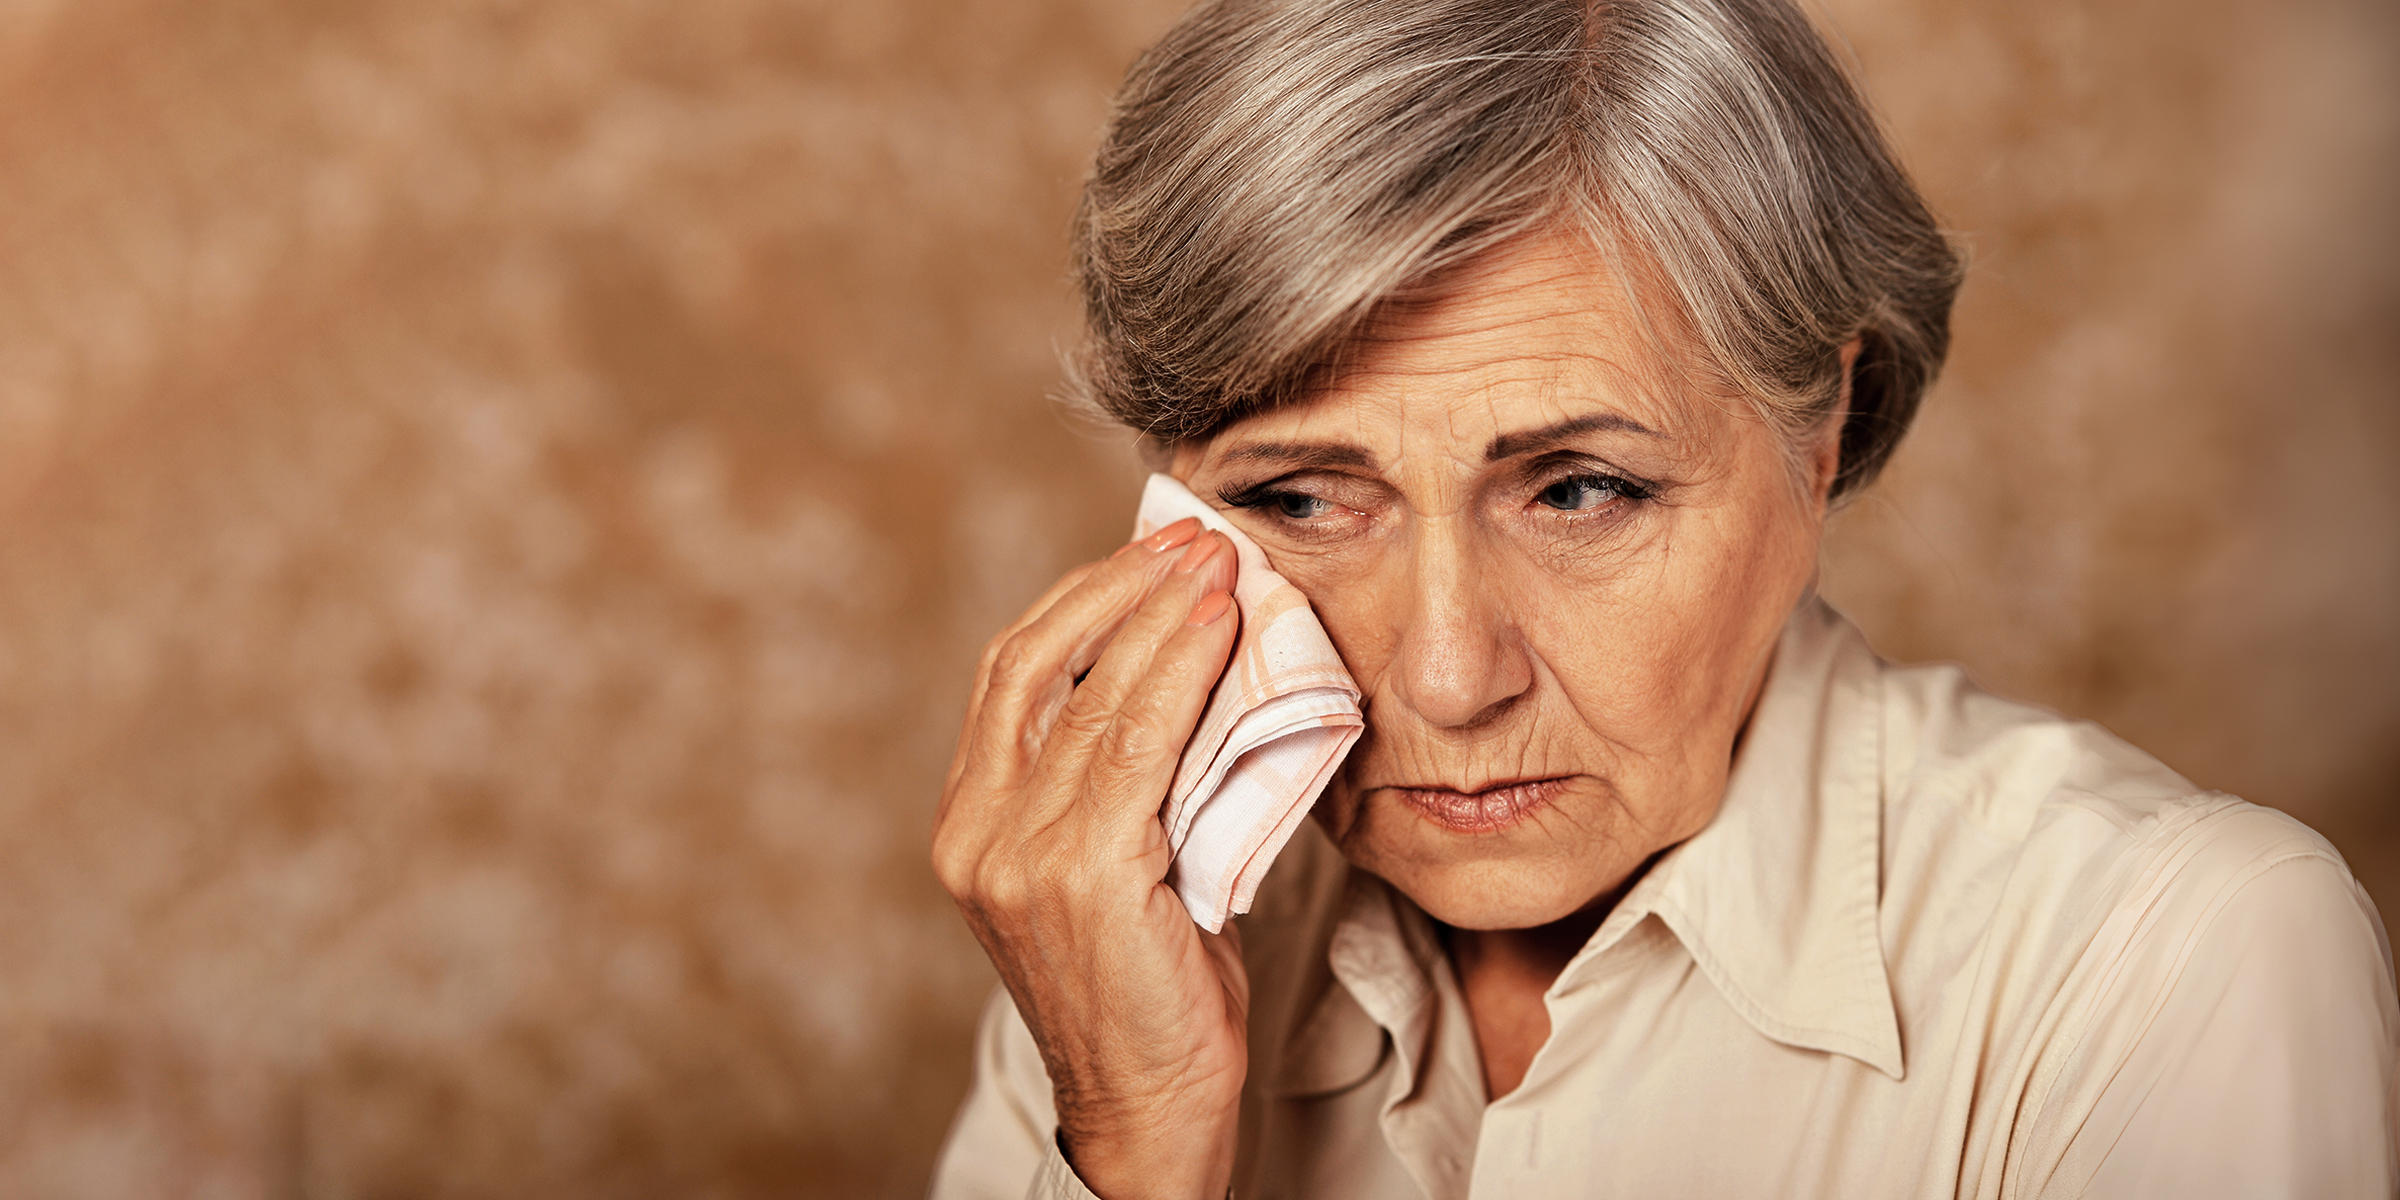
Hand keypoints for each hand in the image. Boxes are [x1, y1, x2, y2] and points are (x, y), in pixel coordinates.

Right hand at [932, 517, 1247, 1199]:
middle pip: (1035, 664)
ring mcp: (1017, 855)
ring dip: (1161, 616)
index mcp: (970, 826)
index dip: (1080, 600)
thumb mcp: (1126, 867)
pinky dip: (1180, 673)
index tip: (1149, 552)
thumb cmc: (1154, 994)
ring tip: (1219, 563)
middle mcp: (976, 834)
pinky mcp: (1079, 874)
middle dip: (1118, 587)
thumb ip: (1129, 782)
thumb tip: (1193, 674)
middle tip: (1193, 535)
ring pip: (1090, 696)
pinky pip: (1135, 744)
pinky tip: (1221, 633)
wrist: (1152, 1111)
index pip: (1010, 676)